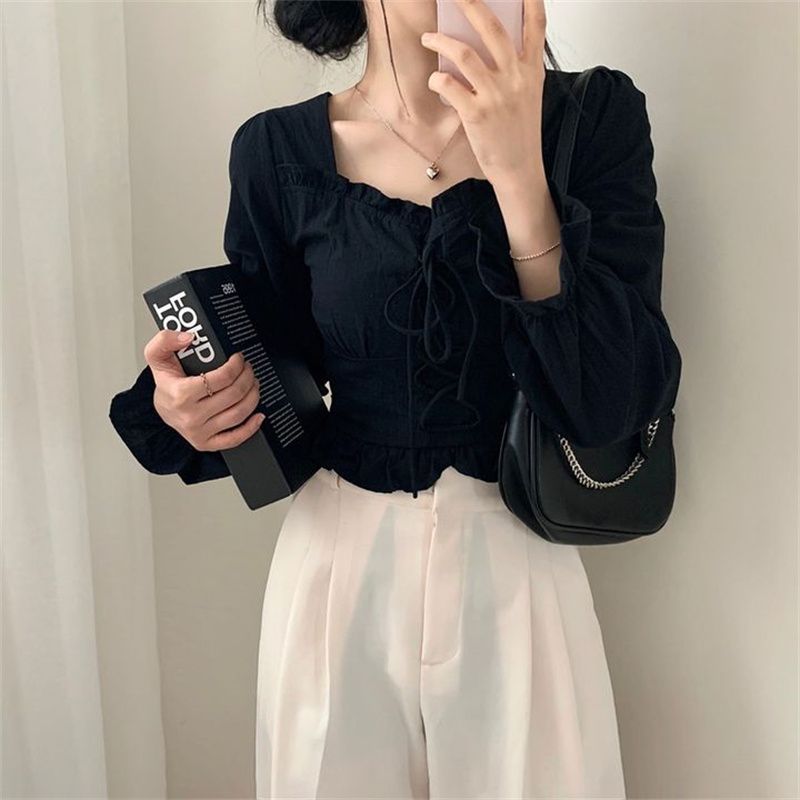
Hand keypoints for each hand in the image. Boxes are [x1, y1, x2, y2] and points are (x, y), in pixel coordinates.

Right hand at [144, 329, 264, 451]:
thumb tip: (187, 337)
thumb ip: (165, 339)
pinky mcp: (207, 444)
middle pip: (234, 394)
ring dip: (253, 395)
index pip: (221, 378)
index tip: (239, 359)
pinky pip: (235, 439)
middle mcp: (191, 416)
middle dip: (247, 378)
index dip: (236, 365)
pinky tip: (258, 415)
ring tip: (253, 384)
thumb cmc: (167, 384)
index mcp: (181, 394)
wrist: (162, 409)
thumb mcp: (158, 356)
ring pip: (239, 413)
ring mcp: (199, 432)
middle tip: (249, 369)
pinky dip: (251, 427)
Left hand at [420, 0, 547, 186]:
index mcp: (531, 71)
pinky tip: (435, 80)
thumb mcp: (527, 96)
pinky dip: (437, 78)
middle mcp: (515, 78)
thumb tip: (483, 48)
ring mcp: (495, 95)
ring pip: (463, 53)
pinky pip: (449, 84)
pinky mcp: (476, 113)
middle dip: (470, 4)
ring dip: (441, 41)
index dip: (530, 0)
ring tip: (429, 37)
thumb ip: (514, 70)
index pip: (536, 25)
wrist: (519, 169)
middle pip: (492, 28)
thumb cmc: (519, 133)